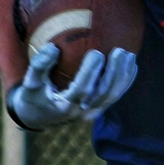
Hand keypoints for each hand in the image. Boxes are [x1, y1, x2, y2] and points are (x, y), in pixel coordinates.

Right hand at [7, 43, 137, 130]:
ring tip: (130, 55)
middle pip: (103, 93)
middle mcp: (81, 112)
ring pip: (112, 96)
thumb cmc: (34, 95)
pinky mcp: (98, 110)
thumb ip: (39, 65)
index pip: (81, 90)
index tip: (97, 52)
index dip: (90, 72)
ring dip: (123, 76)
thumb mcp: (30, 82)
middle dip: (115, 72)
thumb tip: (52, 47)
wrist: (38, 117)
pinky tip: (132, 66)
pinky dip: (125, 82)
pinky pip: (115, 96)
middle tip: (121, 51)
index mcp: (64, 106)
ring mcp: (92, 113)